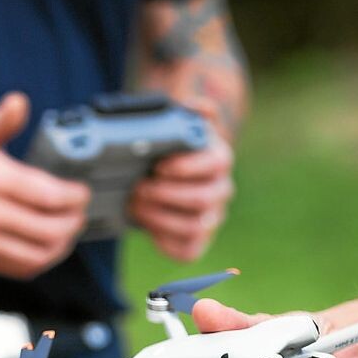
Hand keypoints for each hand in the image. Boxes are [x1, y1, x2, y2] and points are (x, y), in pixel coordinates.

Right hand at [0, 92, 90, 279]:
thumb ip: (2, 119)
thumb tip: (19, 103)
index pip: (50, 197)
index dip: (75, 198)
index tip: (82, 193)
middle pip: (50, 230)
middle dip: (74, 223)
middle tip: (79, 213)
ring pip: (38, 255)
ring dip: (61, 246)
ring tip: (67, 232)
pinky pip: (19, 269)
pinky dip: (40, 261)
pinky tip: (46, 247)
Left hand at [129, 99, 234, 261]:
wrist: (160, 176)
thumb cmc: (166, 151)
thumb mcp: (174, 126)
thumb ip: (187, 113)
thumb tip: (202, 108)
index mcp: (219, 160)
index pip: (215, 164)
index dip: (185, 167)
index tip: (159, 166)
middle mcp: (221, 190)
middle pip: (202, 198)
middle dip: (165, 194)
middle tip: (138, 187)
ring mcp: (212, 219)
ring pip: (193, 226)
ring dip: (159, 217)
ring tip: (136, 205)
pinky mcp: (197, 242)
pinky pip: (187, 250)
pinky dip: (163, 240)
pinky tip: (147, 225)